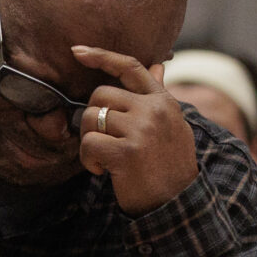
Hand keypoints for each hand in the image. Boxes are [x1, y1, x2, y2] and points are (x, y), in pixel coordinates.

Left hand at [71, 45, 198, 216]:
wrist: (179, 204)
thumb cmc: (170, 166)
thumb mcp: (173, 126)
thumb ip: (159, 96)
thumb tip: (157, 66)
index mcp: (164, 101)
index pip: (130, 67)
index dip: (101, 56)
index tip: (77, 51)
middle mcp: (153, 110)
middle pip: (100, 94)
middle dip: (92, 117)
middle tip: (101, 141)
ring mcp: (141, 129)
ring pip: (90, 117)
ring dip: (88, 141)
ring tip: (102, 159)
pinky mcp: (127, 152)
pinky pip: (88, 143)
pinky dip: (87, 159)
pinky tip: (100, 171)